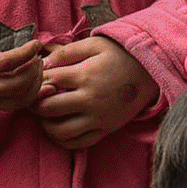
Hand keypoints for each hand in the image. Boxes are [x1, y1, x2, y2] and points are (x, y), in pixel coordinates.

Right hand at [0, 5, 43, 117]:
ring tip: (38, 66)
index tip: (36, 42)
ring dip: (35, 84)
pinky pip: (15, 105)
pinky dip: (30, 94)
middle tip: (39, 56)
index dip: (25, 53)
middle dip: (33, 70)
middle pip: (16, 84)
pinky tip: (32, 79)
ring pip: (19, 99)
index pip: (4, 62)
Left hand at [32, 36, 155, 148]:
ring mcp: (99, 118)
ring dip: (46, 124)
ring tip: (46, 114)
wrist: (151, 72)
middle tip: (35, 97)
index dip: (35, 79)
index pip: (45, 81)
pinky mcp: (106, 129)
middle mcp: (90, 100)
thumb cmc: (119, 55)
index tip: (36, 77)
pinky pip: (79, 143)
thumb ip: (66, 52)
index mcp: (84, 76)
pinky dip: (63, 139)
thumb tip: (42, 63)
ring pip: (60, 131)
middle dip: (35, 102)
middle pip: (47, 108)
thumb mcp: (93, 45)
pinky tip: (59, 128)